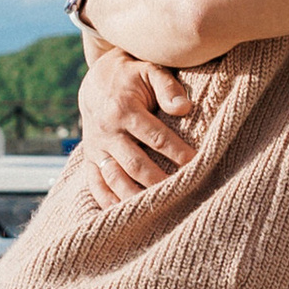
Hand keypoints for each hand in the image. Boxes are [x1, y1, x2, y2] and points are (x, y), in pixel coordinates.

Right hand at [74, 46, 201, 203]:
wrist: (97, 81)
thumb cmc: (133, 77)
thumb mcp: (151, 72)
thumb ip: (168, 87)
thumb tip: (184, 108)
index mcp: (123, 109)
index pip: (156, 137)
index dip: (178, 152)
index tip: (198, 166)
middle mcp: (107, 131)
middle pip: (136, 164)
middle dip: (160, 182)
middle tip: (182, 194)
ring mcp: (96, 148)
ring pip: (115, 179)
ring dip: (136, 197)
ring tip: (158, 211)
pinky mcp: (89, 159)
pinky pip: (96, 185)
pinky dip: (108, 202)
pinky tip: (126, 216)